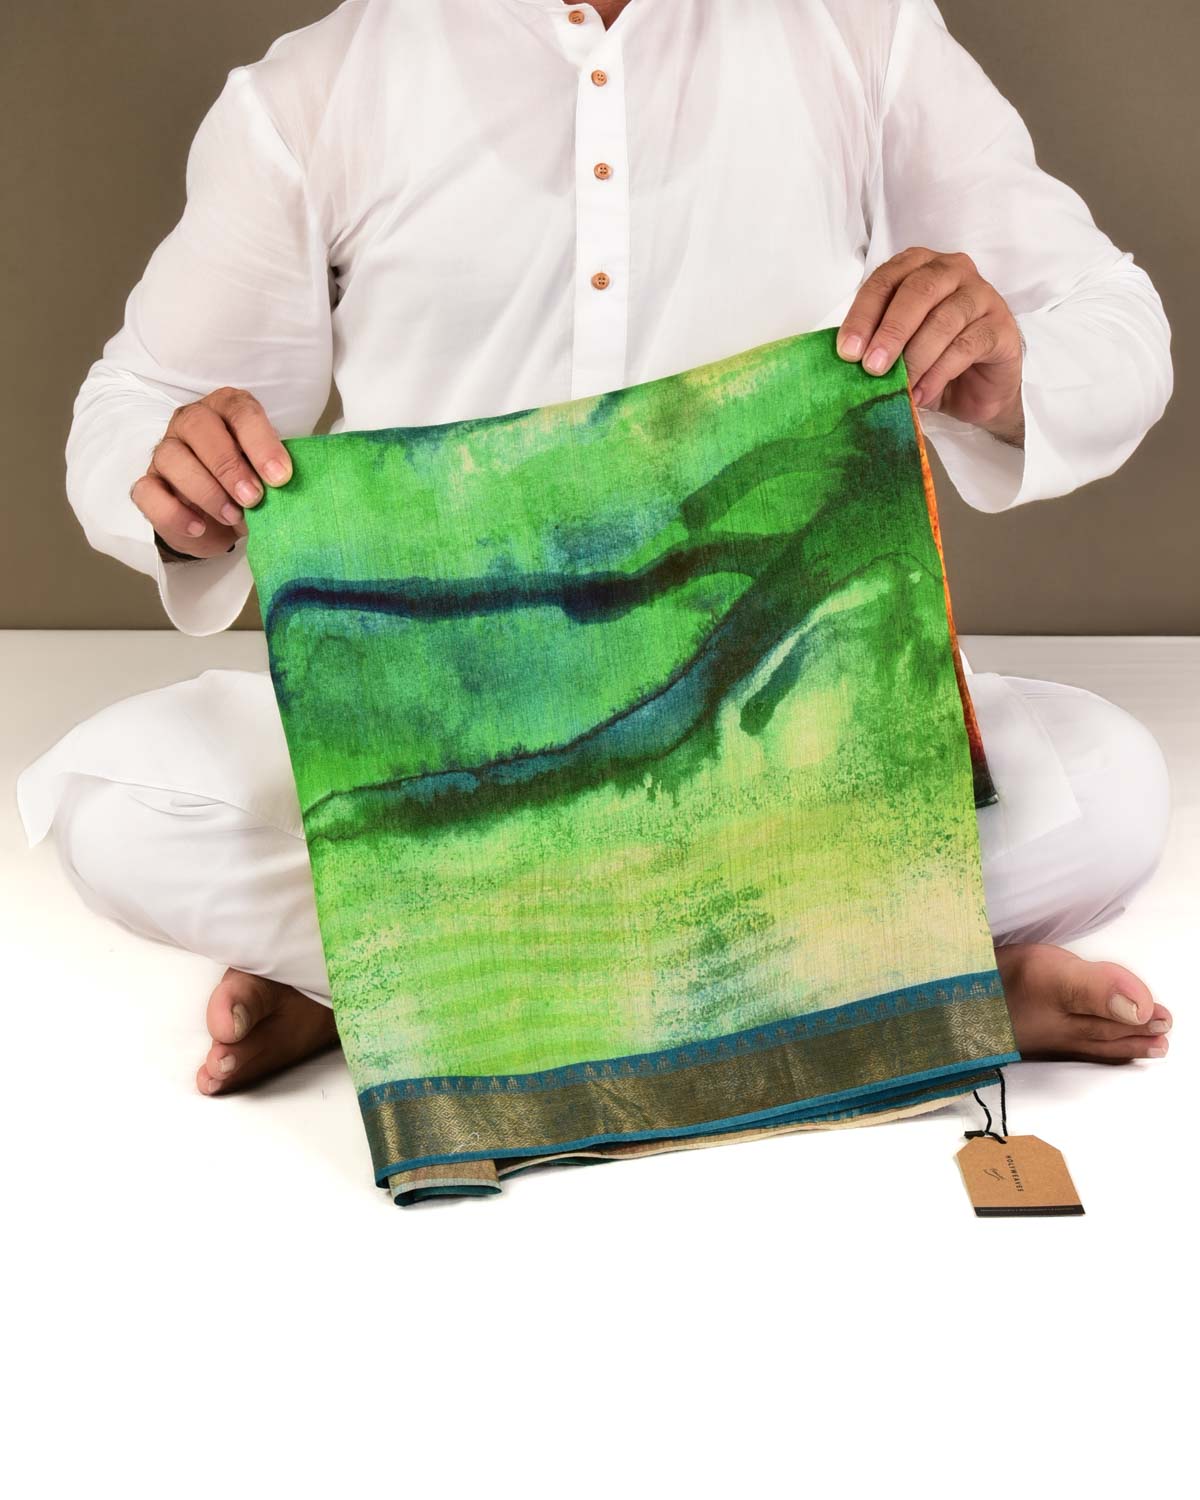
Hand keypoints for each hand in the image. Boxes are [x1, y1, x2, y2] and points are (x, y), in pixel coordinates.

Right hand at [130, 387, 292, 558]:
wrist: (222, 521)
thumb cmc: (250, 487)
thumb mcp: (269, 478)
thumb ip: (276, 475)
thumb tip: (293, 487)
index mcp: (227, 411)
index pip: (240, 412)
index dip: (261, 443)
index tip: (281, 477)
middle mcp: (191, 423)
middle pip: (199, 426)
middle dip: (229, 465)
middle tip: (253, 498)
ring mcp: (166, 452)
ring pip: (171, 457)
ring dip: (205, 489)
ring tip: (233, 516)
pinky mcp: (149, 484)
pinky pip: (147, 492)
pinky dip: (173, 512)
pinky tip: (199, 526)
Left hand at [837, 247, 1024, 445]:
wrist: (978, 390)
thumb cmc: (933, 360)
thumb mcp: (897, 350)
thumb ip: (876, 343)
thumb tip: (847, 359)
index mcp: (919, 266)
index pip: (886, 280)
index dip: (864, 315)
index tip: (847, 350)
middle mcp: (952, 271)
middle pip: (918, 291)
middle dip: (890, 332)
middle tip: (872, 367)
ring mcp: (981, 295)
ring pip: (944, 319)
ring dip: (916, 357)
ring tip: (900, 387)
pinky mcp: (1001, 326)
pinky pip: (967, 345)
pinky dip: (939, 373)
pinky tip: (922, 394)